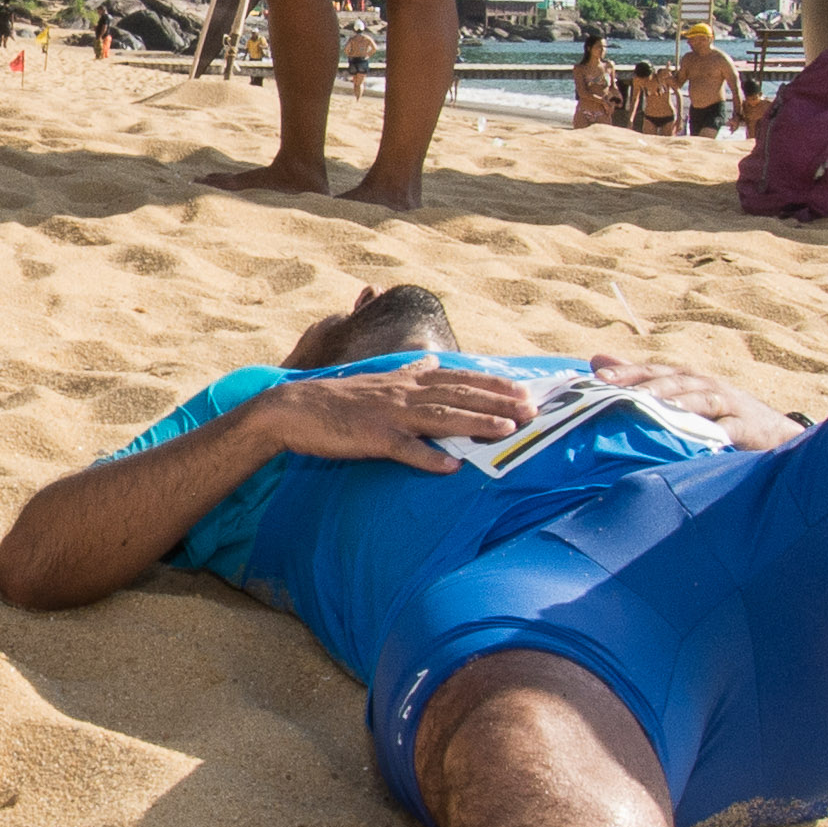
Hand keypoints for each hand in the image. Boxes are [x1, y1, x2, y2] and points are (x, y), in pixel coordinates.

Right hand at [254, 358, 537, 472]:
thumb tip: (432, 359)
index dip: (494, 384)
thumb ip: (409, 372)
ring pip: (440, 418)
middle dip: (498, 402)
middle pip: (460, 396)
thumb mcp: (379, 379)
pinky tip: (450, 467)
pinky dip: (427, 459)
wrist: (295, 409)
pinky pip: (403, 450)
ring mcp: (389, 415)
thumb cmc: (339, 400)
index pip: (460, 379)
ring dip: (475, 424)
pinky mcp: (371, 438)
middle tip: (532, 409)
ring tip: (506, 430)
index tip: (525, 390)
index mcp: (408, 381)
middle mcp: (404, 393)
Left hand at [585, 353, 765, 431]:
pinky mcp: (746, 426)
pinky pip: (731, 429)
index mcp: (685, 379)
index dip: (625, 373)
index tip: (597, 379)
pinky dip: (718, 433)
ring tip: (657, 408)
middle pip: (673, 381)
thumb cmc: (718, 414)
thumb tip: (596, 360)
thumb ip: (639, 378)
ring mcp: (727, 404)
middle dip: (646, 385)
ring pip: (701, 399)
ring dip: (680, 403)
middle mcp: (704, 385)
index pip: (651, 371)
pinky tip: (705, 439)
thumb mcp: (680, 395)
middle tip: (619, 392)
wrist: (773, 433)